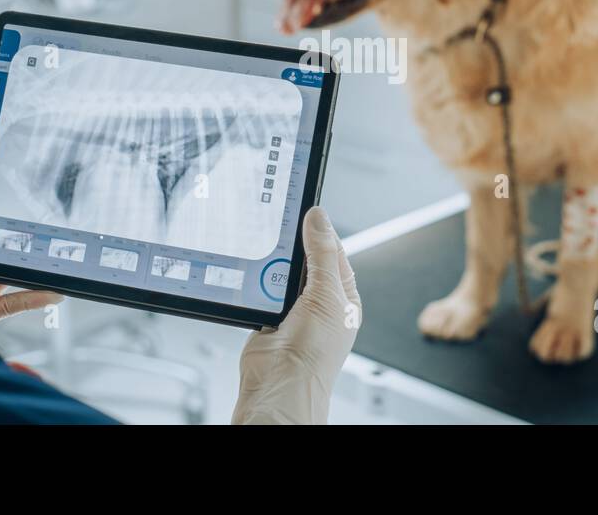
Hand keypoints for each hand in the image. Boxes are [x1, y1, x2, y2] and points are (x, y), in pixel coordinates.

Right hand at [232, 207, 360, 423]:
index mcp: (343, 296)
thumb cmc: (313, 356)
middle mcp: (320, 302)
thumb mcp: (326, 295)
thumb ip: (322, 255)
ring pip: (281, 273)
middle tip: (280, 228)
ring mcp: (294, 310)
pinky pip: (262, 289)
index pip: (333, 251)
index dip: (320, 231)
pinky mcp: (269, 317)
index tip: (306, 211)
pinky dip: (257, 282)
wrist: (279, 386)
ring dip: (273, 266)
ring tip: (267, 254)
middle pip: (305, 260)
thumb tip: (319, 219)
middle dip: (293, 247)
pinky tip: (255, 275)